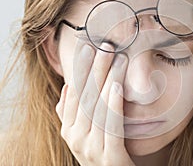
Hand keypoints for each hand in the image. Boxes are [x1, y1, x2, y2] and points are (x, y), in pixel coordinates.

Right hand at [55, 44, 134, 165]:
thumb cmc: (102, 152)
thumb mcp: (84, 134)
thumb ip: (72, 114)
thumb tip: (67, 87)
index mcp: (69, 130)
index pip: (74, 94)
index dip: (80, 69)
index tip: (88, 46)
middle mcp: (76, 139)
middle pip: (86, 97)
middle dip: (95, 69)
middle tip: (105, 45)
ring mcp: (91, 149)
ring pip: (98, 108)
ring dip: (107, 80)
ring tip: (117, 58)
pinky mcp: (110, 159)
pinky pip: (111, 128)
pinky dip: (113, 105)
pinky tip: (117, 87)